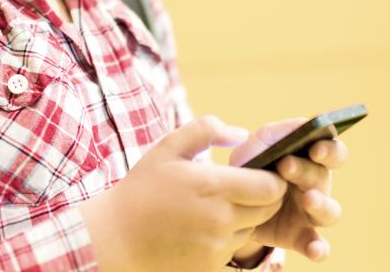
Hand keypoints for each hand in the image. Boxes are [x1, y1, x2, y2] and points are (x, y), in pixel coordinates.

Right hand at [80, 116, 288, 271]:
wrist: (116, 238)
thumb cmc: (142, 189)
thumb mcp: (168, 148)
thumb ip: (206, 130)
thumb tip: (241, 134)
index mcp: (213, 186)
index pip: (271, 187)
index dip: (273, 178)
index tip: (260, 171)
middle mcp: (221, 219)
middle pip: (270, 209)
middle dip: (265, 196)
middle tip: (246, 186)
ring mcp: (217, 245)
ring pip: (254, 228)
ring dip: (247, 217)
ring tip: (219, 205)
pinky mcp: (211, 265)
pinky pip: (236, 247)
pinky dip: (229, 236)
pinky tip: (205, 225)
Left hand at [229, 119, 348, 262]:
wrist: (228, 204)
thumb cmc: (251, 167)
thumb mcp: (258, 145)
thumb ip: (280, 132)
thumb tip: (305, 124)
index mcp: (310, 160)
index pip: (333, 151)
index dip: (329, 148)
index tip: (315, 147)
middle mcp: (316, 186)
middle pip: (324, 177)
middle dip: (307, 171)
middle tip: (287, 167)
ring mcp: (310, 213)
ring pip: (330, 211)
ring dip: (321, 205)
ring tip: (307, 200)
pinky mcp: (300, 236)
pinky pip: (317, 244)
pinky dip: (319, 248)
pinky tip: (315, 250)